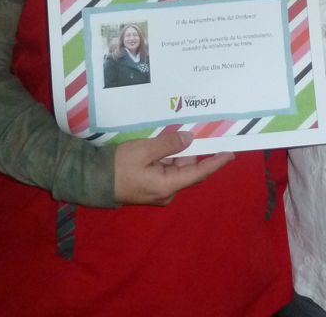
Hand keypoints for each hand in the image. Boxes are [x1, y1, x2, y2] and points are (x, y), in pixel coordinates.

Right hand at [114, 130, 233, 205]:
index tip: (231, 154)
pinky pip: (165, 170)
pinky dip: (162, 158)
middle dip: (182, 150)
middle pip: (186, 167)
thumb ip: (168, 144)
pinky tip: (151, 149)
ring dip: (169, 153)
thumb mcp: (144, 150)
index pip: (198, 173)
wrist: (93, 180)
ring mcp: (159, 191)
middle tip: (172, 133)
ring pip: (175, 167)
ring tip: (154, 142)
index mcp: (168, 186)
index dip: (216, 163)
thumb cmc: (118, 166)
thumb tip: (189, 139)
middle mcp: (167, 192)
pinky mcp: (151, 187)